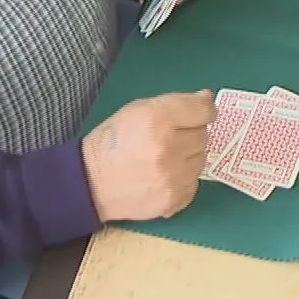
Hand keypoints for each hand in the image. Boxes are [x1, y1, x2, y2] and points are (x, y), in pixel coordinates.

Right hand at [81, 90, 215, 221]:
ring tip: (163, 159)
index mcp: (158, 119)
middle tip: (168, 139)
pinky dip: (183, 179)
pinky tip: (163, 176)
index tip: (199, 113)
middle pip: (203, 136)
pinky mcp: (173, 200)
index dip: (204, 111)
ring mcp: (172, 177)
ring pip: (201, 160)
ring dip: (187, 157)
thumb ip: (175, 102)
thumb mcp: (138, 109)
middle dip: (189, 135)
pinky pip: (194, 183)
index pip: (204, 111)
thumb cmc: (114, 141)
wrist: (90, 183)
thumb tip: (207, 99)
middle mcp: (169, 148)